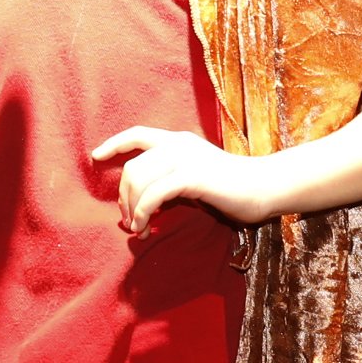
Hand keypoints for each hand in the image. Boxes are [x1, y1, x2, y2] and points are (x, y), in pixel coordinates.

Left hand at [93, 126, 273, 233]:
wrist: (265, 187)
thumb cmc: (233, 188)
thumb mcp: (197, 175)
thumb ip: (172, 178)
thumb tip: (145, 199)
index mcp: (179, 140)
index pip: (138, 134)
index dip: (114, 144)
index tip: (96, 156)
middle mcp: (178, 144)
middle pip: (132, 167)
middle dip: (123, 197)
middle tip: (130, 221)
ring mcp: (185, 158)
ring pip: (139, 180)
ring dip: (132, 209)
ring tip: (138, 229)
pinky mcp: (192, 177)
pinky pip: (154, 194)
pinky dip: (143, 212)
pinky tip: (146, 226)